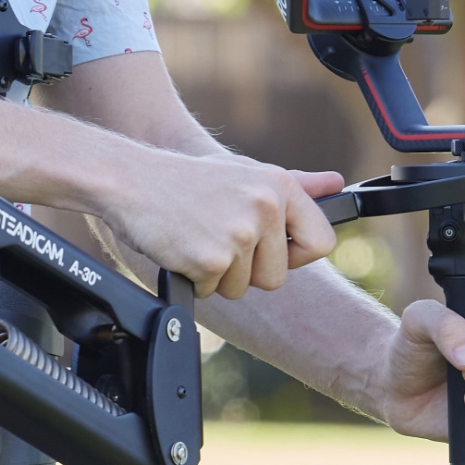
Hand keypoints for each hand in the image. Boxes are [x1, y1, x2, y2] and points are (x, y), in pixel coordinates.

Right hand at [107, 150, 345, 300]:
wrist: (128, 179)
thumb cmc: (186, 180)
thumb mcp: (245, 173)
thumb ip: (295, 184)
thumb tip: (336, 184)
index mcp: (279, 185)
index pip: (322, 242)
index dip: (296, 256)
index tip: (272, 249)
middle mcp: (264, 207)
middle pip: (277, 277)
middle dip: (246, 270)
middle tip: (217, 237)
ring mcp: (239, 234)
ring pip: (243, 288)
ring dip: (218, 275)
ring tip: (198, 237)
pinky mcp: (211, 259)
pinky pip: (211, 291)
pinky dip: (193, 279)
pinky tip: (181, 247)